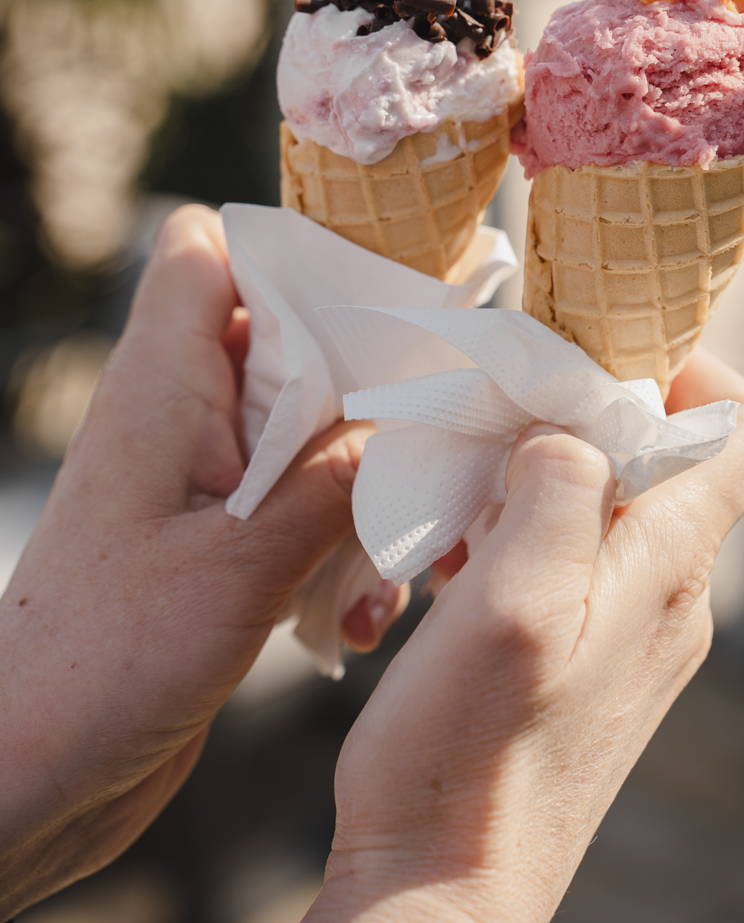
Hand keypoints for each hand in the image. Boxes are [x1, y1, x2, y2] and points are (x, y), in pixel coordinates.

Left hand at [0, 206, 405, 919]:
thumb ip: (338, 477)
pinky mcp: (210, 532)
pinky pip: (294, 493)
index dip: (289, 249)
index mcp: (162, 382)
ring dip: (361, 470)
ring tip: (397, 543)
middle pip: (283, 331)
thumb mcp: (245, 563)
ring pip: (301, 419)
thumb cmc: (109, 659)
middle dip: (363, 374)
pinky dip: (337, 530)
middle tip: (429, 425)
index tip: (380, 294)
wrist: (37, 771)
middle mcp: (176, 410)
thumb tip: (421, 419)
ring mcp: (193, 472)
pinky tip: (359, 608)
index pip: (208, 247)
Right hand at [312, 349, 743, 922]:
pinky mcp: (585, 657)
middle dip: (586, 409)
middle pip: (670, 451)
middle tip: (499, 410)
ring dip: (540, 473)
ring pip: (611, 500)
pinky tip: (452, 553)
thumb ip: (558, 491)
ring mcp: (630, 629)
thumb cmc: (467, 755)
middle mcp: (668, 594)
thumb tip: (572, 424)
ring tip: (463, 487)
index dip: (688, 365)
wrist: (443, 892)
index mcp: (668, 566)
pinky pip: (574, 555)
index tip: (597, 346)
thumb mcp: (511, 599)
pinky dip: (519, 527)